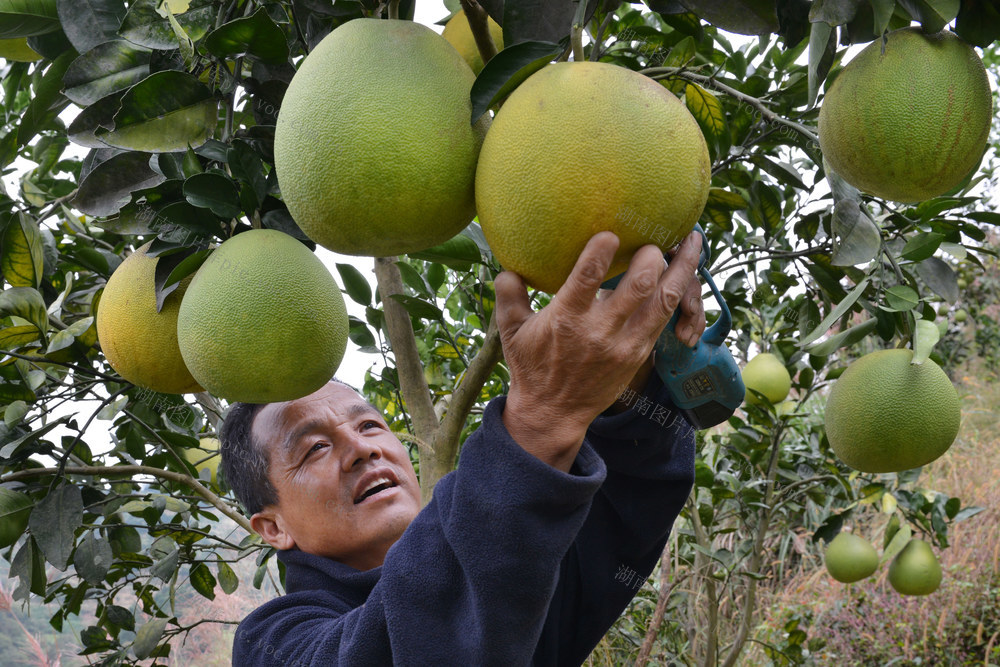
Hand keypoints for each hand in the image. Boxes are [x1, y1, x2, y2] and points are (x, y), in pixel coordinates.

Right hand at [495, 230, 702, 470]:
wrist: (554, 412)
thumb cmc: (532, 366)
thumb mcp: (510, 331)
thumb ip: (508, 295)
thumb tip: (508, 266)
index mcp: (566, 320)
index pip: (588, 279)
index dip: (602, 251)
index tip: (610, 232)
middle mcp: (599, 331)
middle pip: (639, 286)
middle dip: (652, 255)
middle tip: (654, 236)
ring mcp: (625, 344)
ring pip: (664, 300)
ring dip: (682, 268)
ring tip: (694, 240)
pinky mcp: (639, 354)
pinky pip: (665, 318)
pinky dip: (678, 292)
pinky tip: (686, 272)